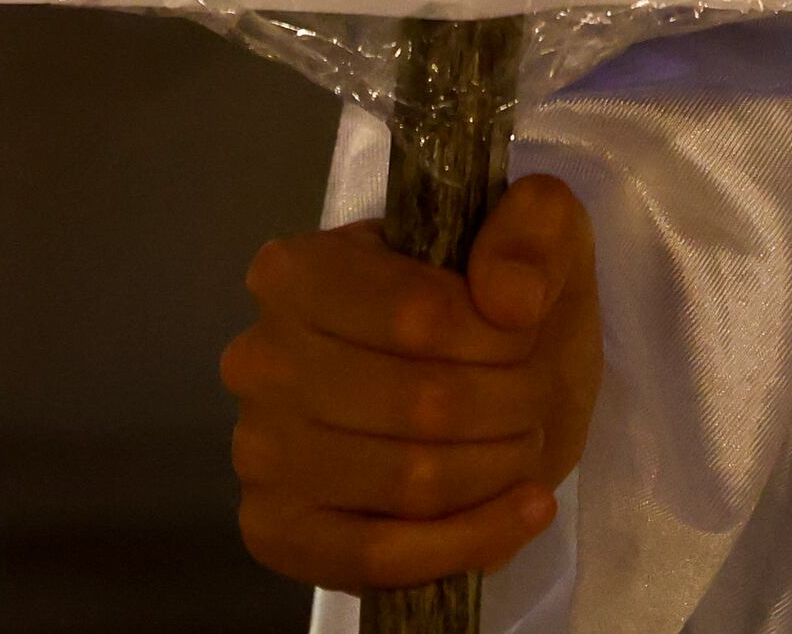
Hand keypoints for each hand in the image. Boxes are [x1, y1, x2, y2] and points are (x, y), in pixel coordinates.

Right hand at [223, 173, 599, 594]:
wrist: (473, 402)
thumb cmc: (490, 318)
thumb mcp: (535, 243)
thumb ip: (531, 234)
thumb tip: (507, 298)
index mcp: (293, 272)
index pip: (420, 316)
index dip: (503, 339)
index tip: (527, 337)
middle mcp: (256, 358)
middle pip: (423, 405)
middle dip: (512, 409)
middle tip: (534, 401)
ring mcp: (258, 450)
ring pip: (411, 482)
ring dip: (500, 472)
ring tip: (523, 449)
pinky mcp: (275, 530)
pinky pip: (380, 557)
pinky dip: (471, 542)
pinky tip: (522, 510)